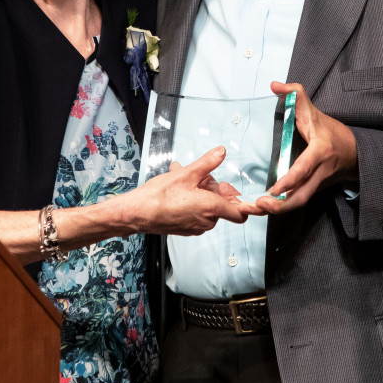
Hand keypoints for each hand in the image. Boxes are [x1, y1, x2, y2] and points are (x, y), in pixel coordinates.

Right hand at [133, 146, 262, 234]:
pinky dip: (193, 201)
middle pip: (222, 205)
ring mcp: (196, 227)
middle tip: (200, 176)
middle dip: (213, 189)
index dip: (244, 203)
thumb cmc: (159, 197)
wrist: (137, 213)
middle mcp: (206, 221)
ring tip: (185, 179)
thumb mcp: (185, 173)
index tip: (240, 195)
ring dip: (201, 193)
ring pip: (208, 208)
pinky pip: (198, 214)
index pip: (240, 213)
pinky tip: (180, 189)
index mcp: (211, 208)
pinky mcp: (187, 229)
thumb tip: (221, 152)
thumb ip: (207, 163)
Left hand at [257, 81, 357, 212]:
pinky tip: (263, 207)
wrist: (354, 152)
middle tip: (260, 206)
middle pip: (301, 195)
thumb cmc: (331, 131)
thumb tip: (275, 85)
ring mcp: (318, 184)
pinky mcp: (313, 190)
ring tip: (256, 209)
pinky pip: (297, 201)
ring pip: (299, 202)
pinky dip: (281, 207)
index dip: (290, 180)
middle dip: (281, 205)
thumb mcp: (314, 110)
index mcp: (320, 151)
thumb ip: (295, 95)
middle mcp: (320, 171)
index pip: (305, 168)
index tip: (274, 189)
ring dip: (278, 209)